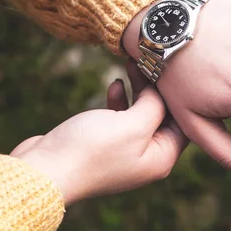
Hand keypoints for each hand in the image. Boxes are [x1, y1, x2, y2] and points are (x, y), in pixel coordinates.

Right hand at [11, 61, 188, 204]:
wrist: (45, 169)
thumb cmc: (92, 149)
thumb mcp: (134, 125)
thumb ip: (155, 106)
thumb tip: (161, 92)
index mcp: (161, 158)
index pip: (185, 122)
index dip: (179, 95)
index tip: (172, 69)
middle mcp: (147, 157)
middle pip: (163, 116)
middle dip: (158, 88)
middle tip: (150, 61)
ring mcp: (125, 151)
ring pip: (142, 113)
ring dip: (139, 90)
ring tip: (131, 66)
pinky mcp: (105, 144)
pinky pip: (122, 118)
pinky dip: (121, 100)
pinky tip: (114, 86)